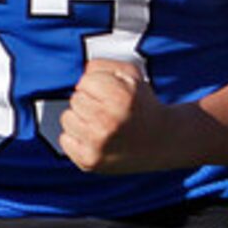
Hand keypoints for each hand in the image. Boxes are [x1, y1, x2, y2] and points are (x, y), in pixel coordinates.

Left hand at [57, 57, 168, 172]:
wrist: (163, 142)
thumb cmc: (143, 106)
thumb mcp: (132, 76)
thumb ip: (103, 66)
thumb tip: (81, 73)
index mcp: (121, 98)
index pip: (85, 81)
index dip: (97, 85)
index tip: (111, 94)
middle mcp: (108, 121)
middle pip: (75, 99)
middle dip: (90, 101)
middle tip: (109, 111)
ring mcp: (97, 143)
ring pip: (67, 118)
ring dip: (81, 119)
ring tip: (102, 124)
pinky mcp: (89, 160)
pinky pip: (64, 140)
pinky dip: (77, 138)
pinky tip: (96, 138)